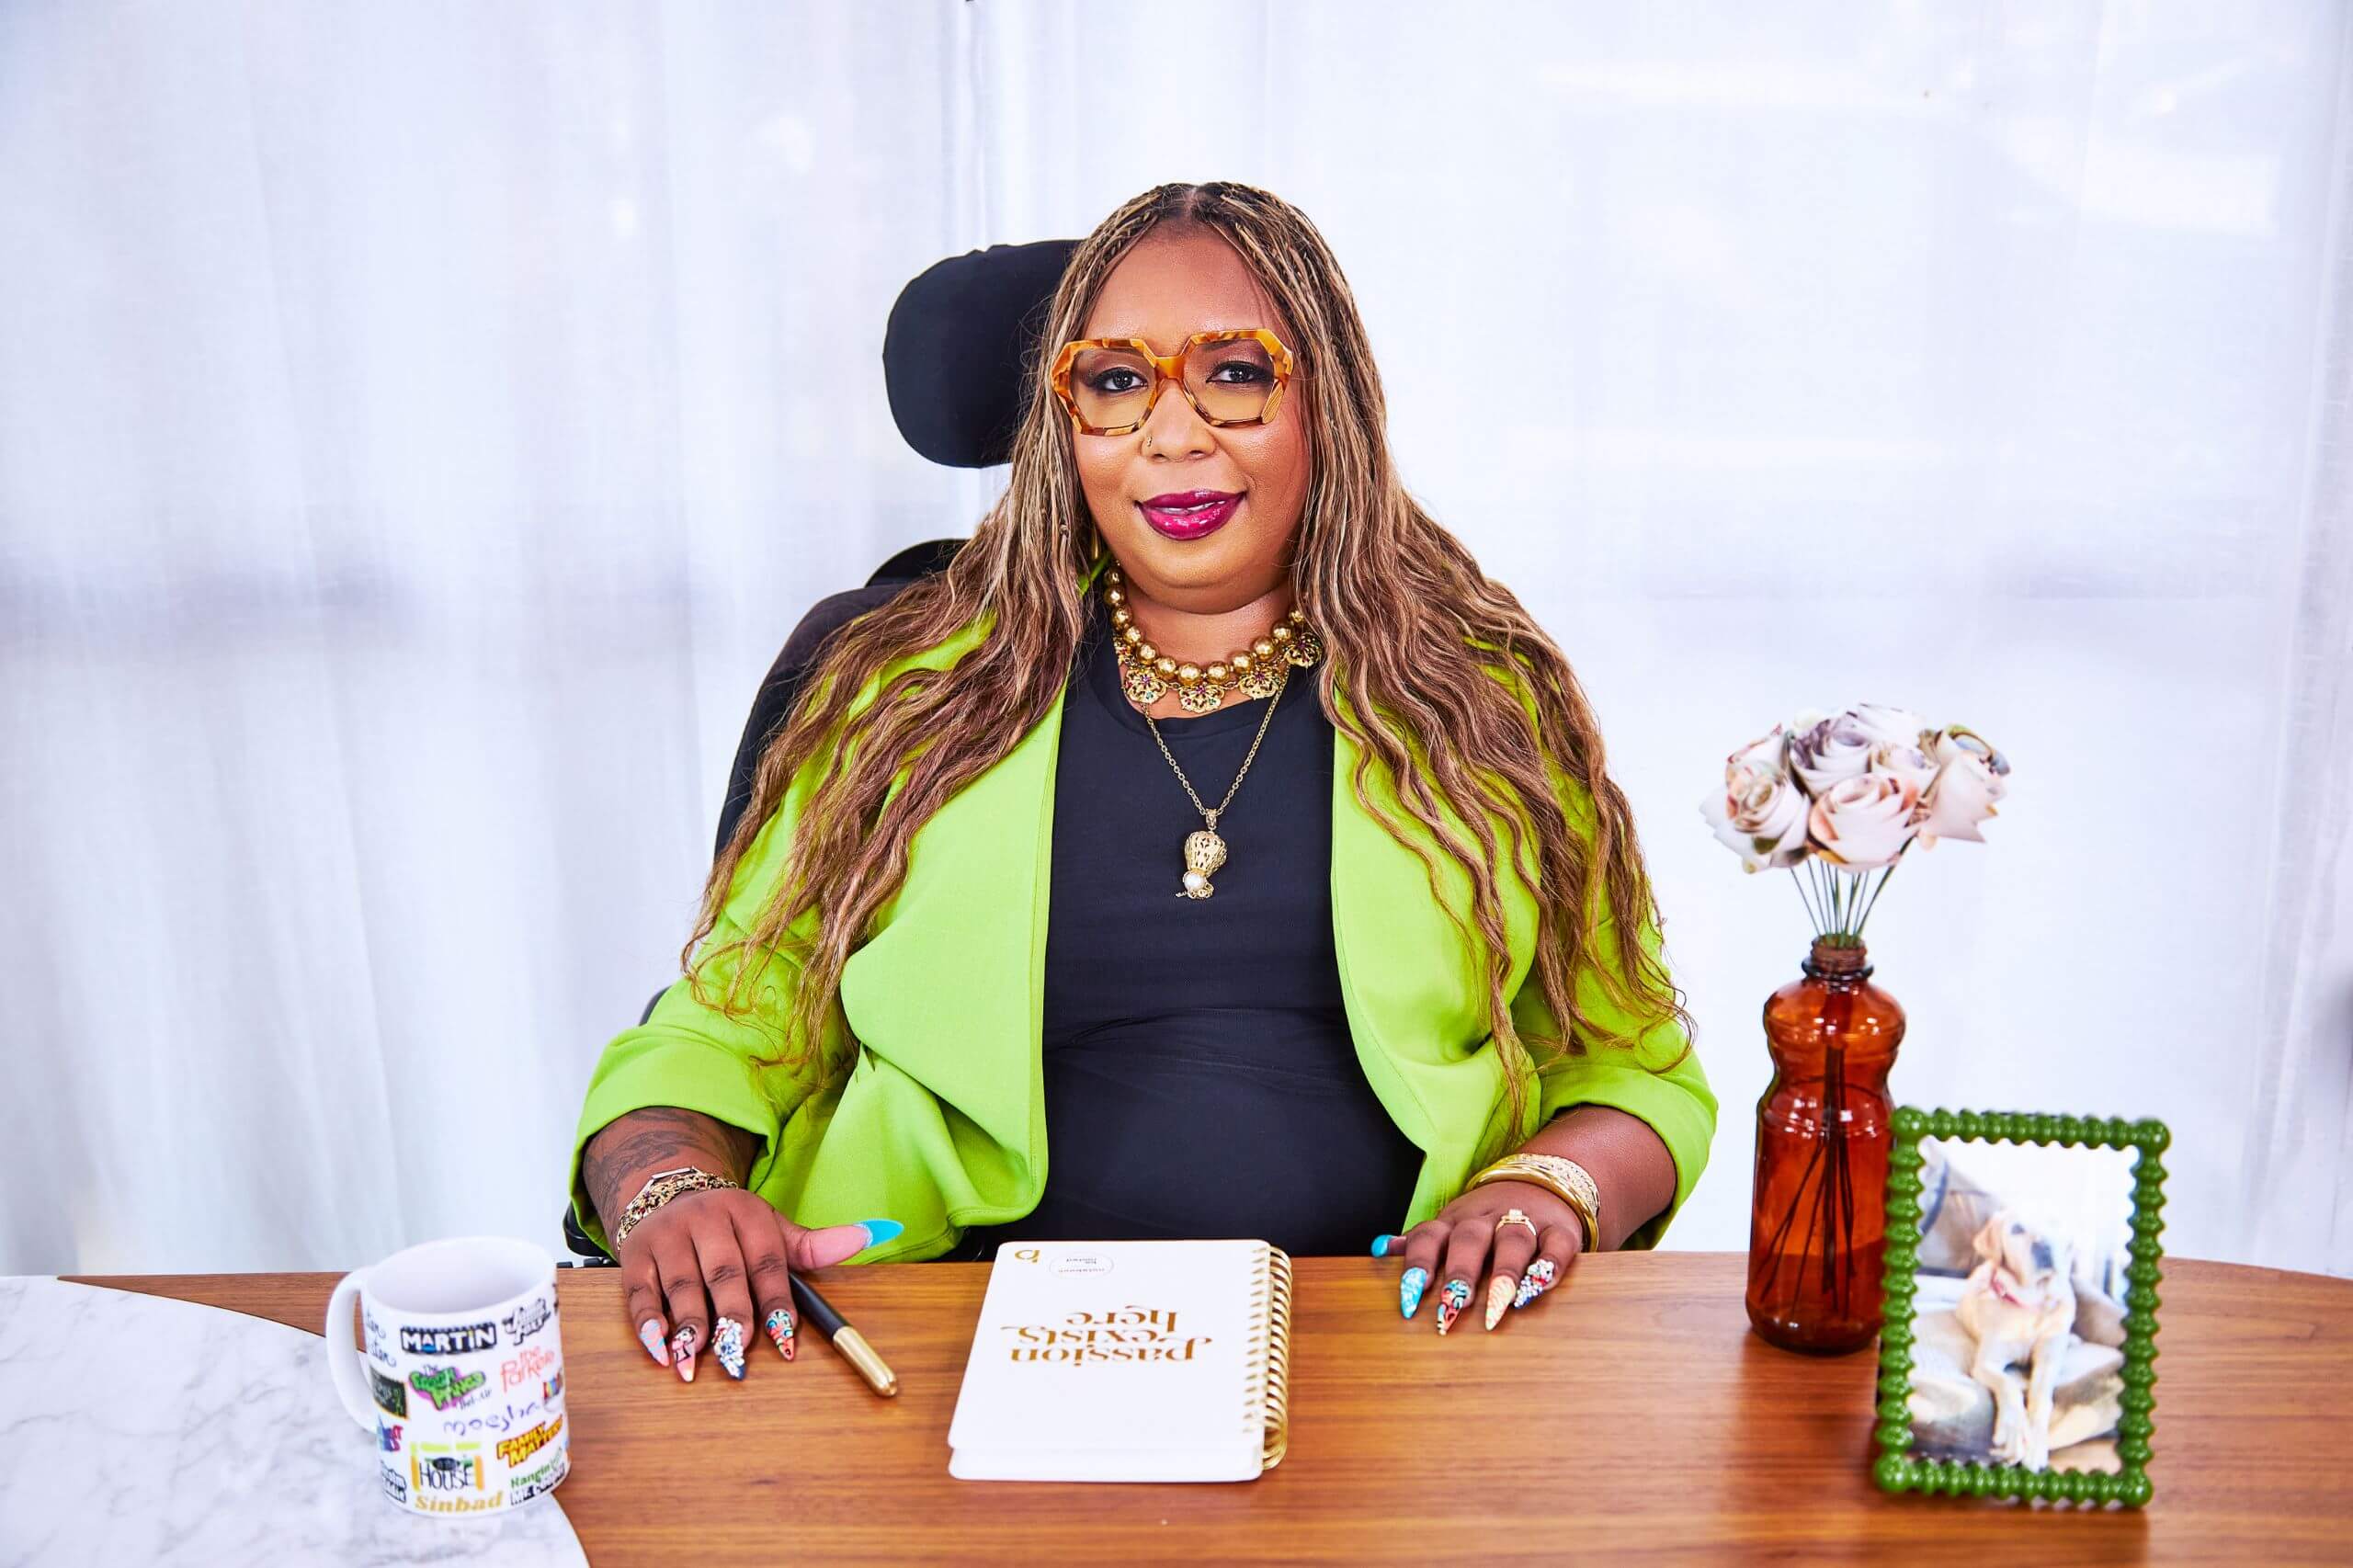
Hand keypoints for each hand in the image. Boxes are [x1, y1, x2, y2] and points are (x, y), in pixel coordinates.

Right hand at [614, 1188, 894, 1381]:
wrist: (665, 1189)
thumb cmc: (727, 1226)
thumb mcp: (771, 1227)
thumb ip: (814, 1244)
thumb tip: (872, 1234)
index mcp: (746, 1213)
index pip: (767, 1260)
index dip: (777, 1302)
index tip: (785, 1341)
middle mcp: (706, 1220)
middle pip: (723, 1272)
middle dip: (732, 1313)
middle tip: (738, 1351)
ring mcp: (667, 1236)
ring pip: (681, 1283)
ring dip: (689, 1325)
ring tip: (696, 1360)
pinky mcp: (635, 1256)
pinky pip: (640, 1291)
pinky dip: (649, 1323)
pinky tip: (661, 1351)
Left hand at [1373, 1179, 1582, 1333]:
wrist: (1541, 1180)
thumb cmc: (1486, 1218)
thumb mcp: (1450, 1226)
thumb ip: (1420, 1243)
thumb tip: (1379, 1251)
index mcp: (1454, 1221)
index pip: (1429, 1237)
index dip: (1417, 1264)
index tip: (1409, 1296)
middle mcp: (1486, 1219)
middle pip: (1470, 1239)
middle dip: (1460, 1273)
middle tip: (1452, 1306)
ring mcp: (1525, 1221)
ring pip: (1513, 1240)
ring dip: (1505, 1273)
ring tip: (1498, 1306)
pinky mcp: (1560, 1230)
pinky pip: (1556, 1245)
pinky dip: (1550, 1265)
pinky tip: (1540, 1288)